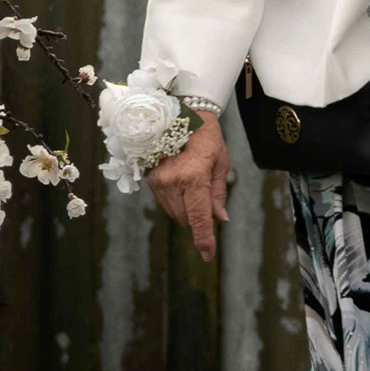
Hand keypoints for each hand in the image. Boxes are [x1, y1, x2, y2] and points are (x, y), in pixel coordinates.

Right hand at [147, 112, 232, 261]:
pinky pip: (165, 203)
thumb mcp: (220, 162)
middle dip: (198, 218)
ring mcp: (158, 182)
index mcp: (194, 177)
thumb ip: (218, 193)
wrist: (180, 115)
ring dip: (186, 210)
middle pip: (186, 219)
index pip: (198, 218)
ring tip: (194, 183)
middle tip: (208, 198)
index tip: (208, 255)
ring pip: (174, 213)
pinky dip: (176, 201)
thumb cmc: (206, 137)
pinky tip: (182, 182)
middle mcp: (172, 182)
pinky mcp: (149, 180)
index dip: (204, 239)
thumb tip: (220, 219)